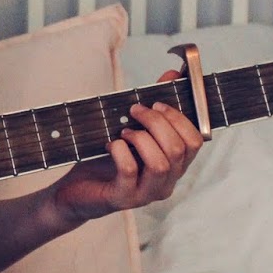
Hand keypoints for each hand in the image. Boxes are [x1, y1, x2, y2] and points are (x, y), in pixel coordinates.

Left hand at [49, 70, 203, 225]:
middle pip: (178, 150)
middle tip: (135, 110)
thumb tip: (172, 74)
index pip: (195, 142)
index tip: (157, 103)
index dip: (179, 118)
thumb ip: (155, 106)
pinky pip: (130, 172)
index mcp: (174, 166)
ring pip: (160, 164)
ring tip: (125, 131)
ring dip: (142, 139)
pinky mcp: (123, 198)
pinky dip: (121, 151)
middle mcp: (166, 182)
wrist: (77, 191)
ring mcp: (146, 194)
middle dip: (157, 123)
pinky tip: (112, 145)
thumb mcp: (133, 129)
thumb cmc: (107, 159)